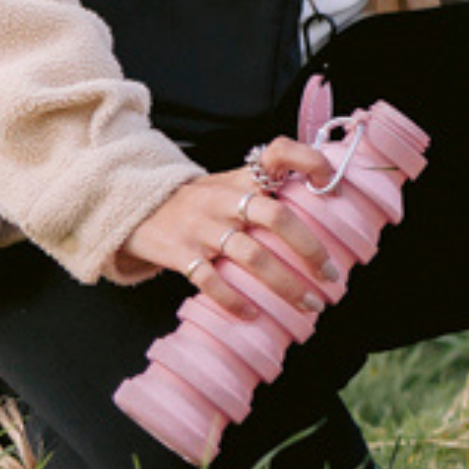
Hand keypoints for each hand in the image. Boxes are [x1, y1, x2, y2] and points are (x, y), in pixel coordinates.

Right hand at [121, 137, 340, 318]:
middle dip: (309, 249)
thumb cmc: (199, 201)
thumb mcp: (230, 183)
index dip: (308, 161)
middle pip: (276, 217)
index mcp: (242, 178)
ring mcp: (203, 226)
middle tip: (330, 275)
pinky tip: (253, 315)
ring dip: (285, 285)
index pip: (278, 153)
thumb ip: (265, 188)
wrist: (137, 207)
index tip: (332, 183)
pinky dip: (234, 300)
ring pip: (252, 257)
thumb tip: (321, 201)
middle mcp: (226, 199)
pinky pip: (212, 281)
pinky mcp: (181, 253)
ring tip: (308, 304)